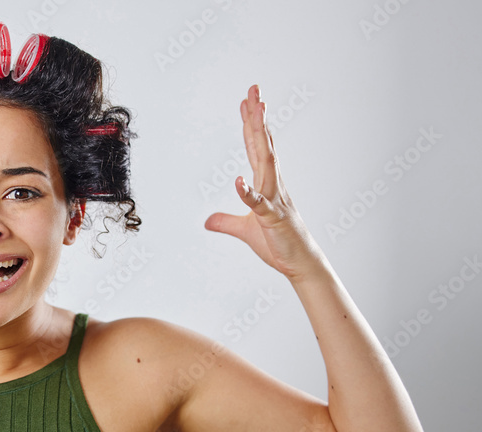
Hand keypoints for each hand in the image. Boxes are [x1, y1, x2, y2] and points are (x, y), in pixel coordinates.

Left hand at [204, 85, 326, 281]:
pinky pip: (259, 203)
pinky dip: (248, 192)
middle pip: (263, 145)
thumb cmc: (278, 244)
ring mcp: (276, 199)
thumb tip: (208, 220)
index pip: (257, 148)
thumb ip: (226, 222)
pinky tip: (238, 180)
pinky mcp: (274, 218)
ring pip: (266, 163)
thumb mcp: (244, 230)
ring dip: (259, 138)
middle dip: (257, 118)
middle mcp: (273, 185)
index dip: (251, 125)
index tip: (248, 101)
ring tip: (255, 113)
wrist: (300, 263)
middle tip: (254, 90)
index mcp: (267, 183)